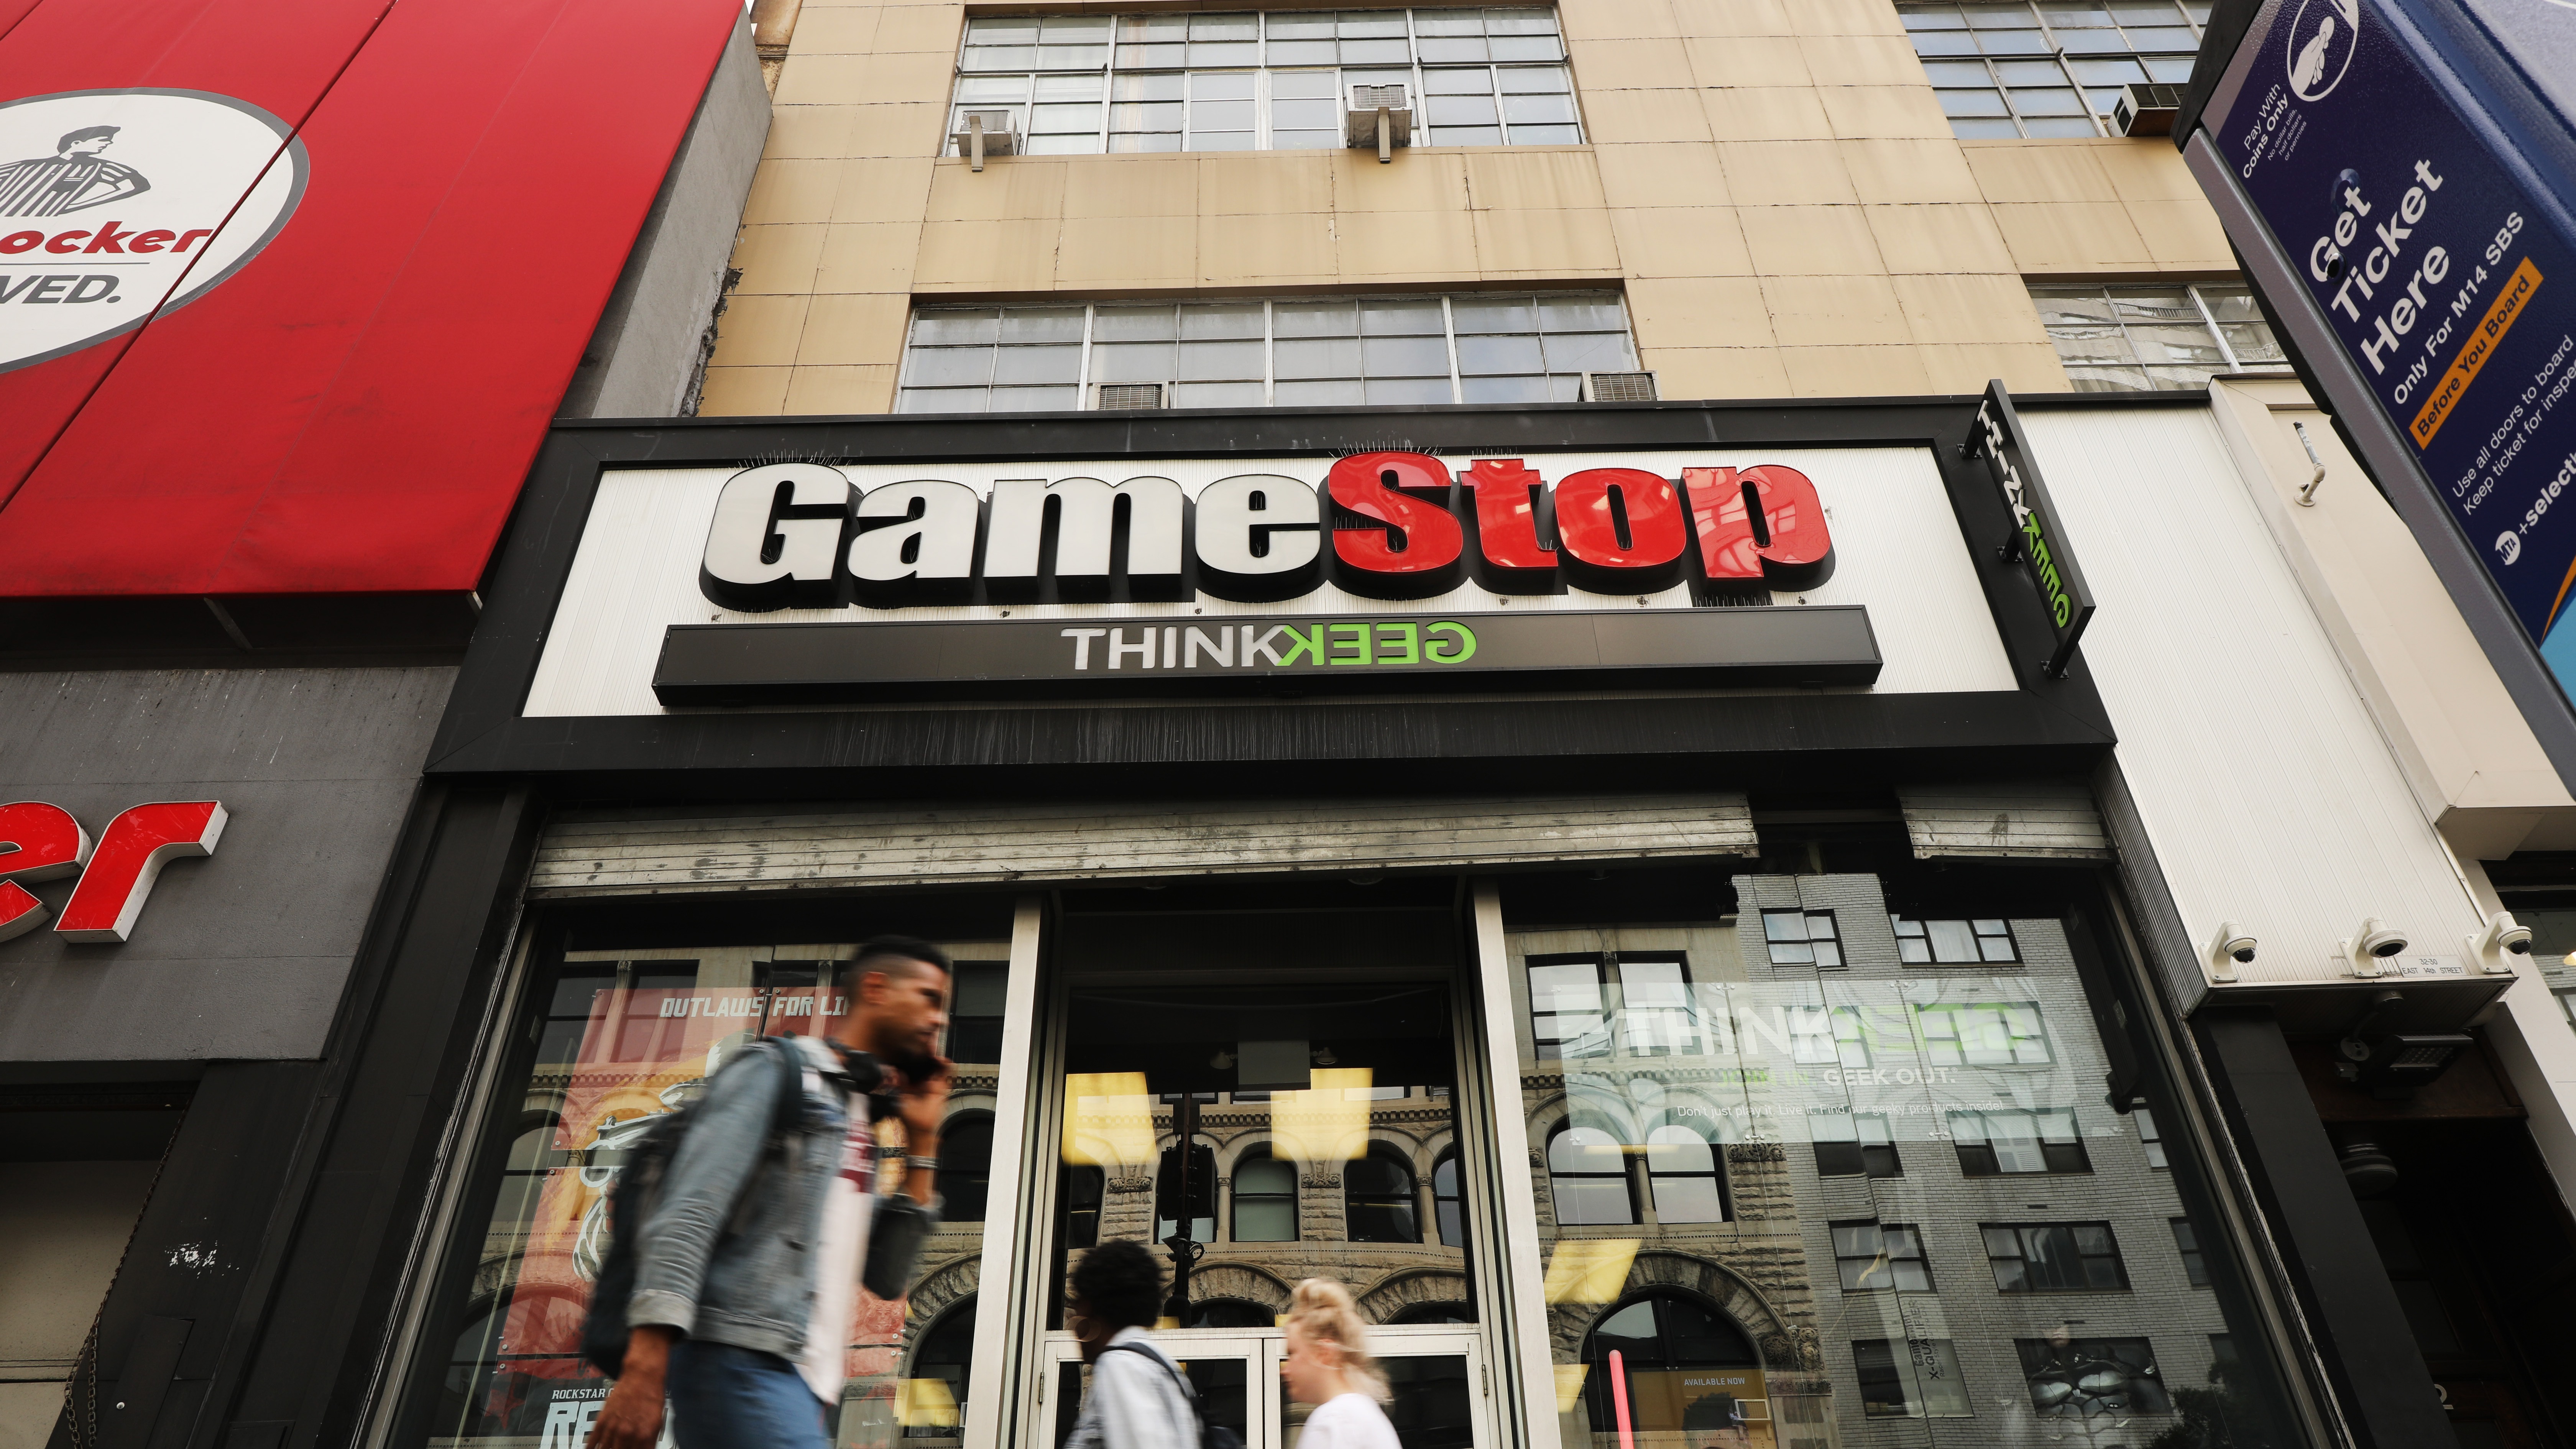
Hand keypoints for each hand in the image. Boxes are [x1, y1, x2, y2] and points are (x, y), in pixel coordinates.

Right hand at [590, 1327, 674, 1448]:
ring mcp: (613, 1426)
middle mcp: (626, 1433)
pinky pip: (593, 1439)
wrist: (642, 1376)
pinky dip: (591, 1447)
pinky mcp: (602, 1419)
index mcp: (643, 1436)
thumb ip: (649, 1442)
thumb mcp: (657, 1423)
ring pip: (605, 1448)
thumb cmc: (652, 1397)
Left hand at [892, 1052, 953, 1148]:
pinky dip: (946, 1067)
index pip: (910, 1069)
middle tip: (924, 1048)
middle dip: (924, 1057)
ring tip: (933, 1053)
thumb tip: (895, 1073)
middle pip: (923, 1066)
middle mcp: (921, 1083)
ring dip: (935, 1059)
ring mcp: (931, 1085)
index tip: (909, 1051)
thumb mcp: (900, 1098)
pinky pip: (945, 1075)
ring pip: (935, 1068)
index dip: (911, 1060)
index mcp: (909, 1085)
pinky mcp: (941, 1088)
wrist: (921, 1128)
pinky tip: (943, 1060)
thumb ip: (897, 1085)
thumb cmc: (909, 1117)